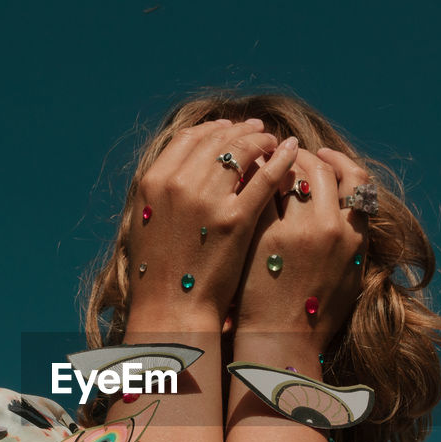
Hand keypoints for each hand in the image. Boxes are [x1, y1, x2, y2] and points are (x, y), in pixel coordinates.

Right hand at [127, 120, 298, 326]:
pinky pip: (266, 177)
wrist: (172, 312)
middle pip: (217, 140)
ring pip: (242, 150)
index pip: (189, 138)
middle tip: (259, 129)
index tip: (228, 128)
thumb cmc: (159, 275)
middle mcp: (179, 183)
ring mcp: (209, 200)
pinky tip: (291, 153)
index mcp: (154, 181)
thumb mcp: (149, 223)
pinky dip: (281, 159)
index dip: (212, 129)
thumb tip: (187, 167)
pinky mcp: (237, 220)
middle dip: (241, 130)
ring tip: (274, 141)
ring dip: (262, 139)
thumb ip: (165, 191)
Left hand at [232, 147, 367, 357]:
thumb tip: (347, 207)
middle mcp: (328, 228)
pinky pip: (256, 191)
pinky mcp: (261, 237)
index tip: (322, 155)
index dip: (338, 160)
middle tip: (282, 156)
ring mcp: (293, 231)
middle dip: (299, 156)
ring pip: (284, 173)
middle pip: (317, 168)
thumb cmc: (315, 316)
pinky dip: (250, 180)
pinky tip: (241, 182)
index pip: (356, 177)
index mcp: (354, 236)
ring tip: (260, 164)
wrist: (281, 343)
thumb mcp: (350, 276)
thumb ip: (353, 238)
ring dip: (271, 162)